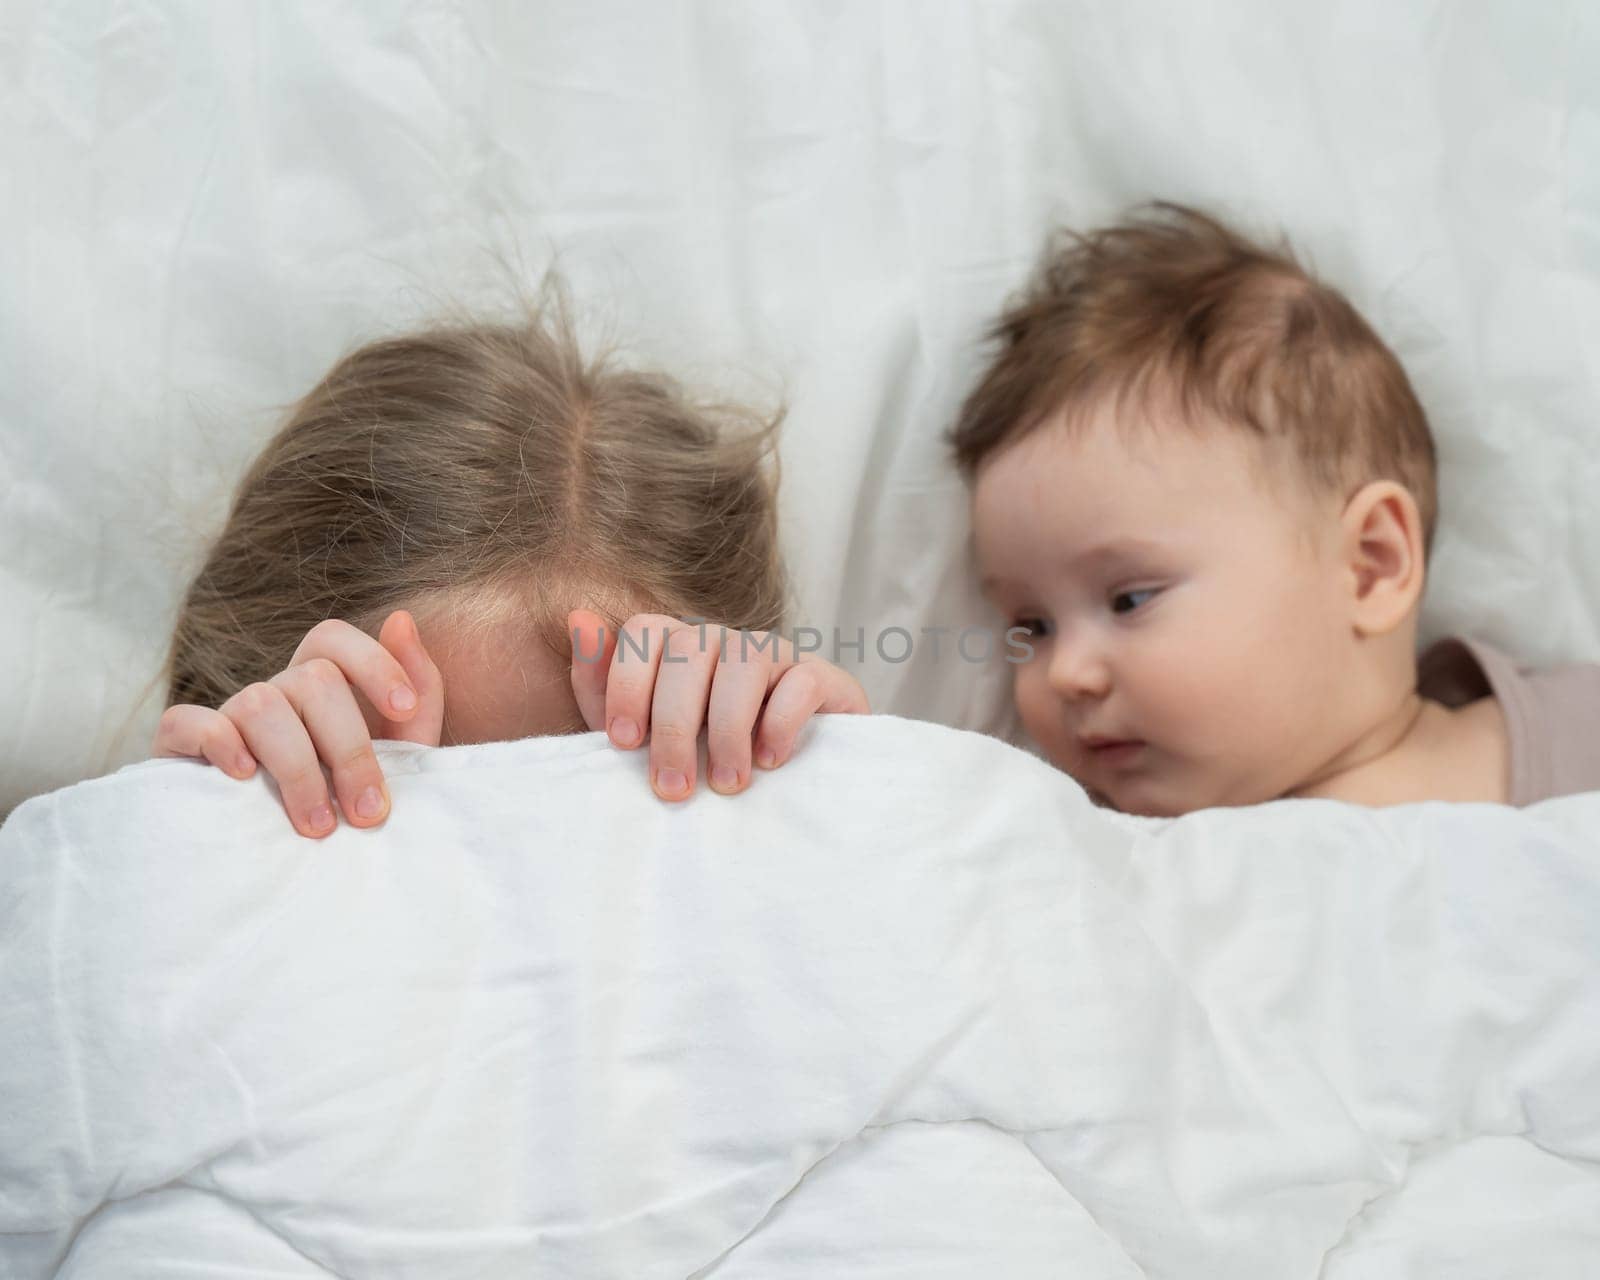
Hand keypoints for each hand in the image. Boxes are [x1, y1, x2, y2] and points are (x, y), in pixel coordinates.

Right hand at [152, 610, 444, 837]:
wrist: (284, 867)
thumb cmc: (346, 805)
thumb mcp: (400, 754)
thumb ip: (417, 692)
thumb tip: (401, 618)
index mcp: (318, 685)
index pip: (333, 638)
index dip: (374, 663)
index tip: (406, 710)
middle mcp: (272, 692)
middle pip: (313, 680)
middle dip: (350, 749)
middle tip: (366, 813)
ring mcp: (225, 716)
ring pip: (261, 703)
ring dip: (297, 767)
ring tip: (318, 825)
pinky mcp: (178, 748)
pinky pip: (186, 721)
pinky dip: (218, 743)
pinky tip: (246, 779)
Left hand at [569, 610, 868, 801]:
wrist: (784, 789)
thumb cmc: (697, 762)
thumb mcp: (636, 735)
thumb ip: (600, 684)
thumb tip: (579, 617)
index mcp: (675, 648)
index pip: (645, 631)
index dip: (628, 683)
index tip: (624, 743)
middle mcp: (724, 642)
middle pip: (691, 648)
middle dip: (674, 723)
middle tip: (673, 788)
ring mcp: (775, 655)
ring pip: (745, 659)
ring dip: (728, 728)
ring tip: (725, 784)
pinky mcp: (822, 679)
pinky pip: (801, 680)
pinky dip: (781, 721)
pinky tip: (769, 761)